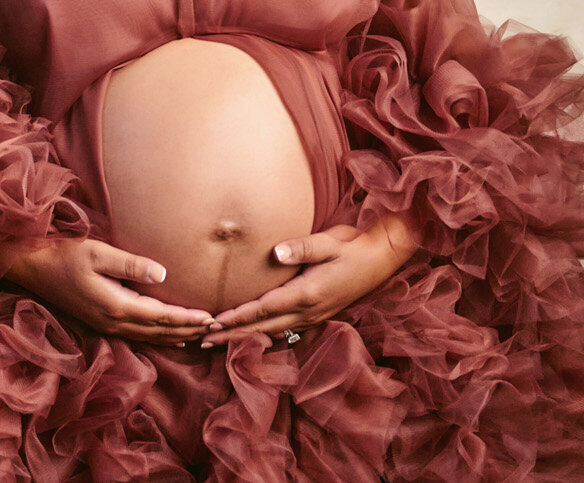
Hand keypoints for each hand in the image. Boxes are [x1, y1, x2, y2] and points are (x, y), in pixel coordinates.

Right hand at [0, 237, 215, 345]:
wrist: (32, 269)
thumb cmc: (63, 256)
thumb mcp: (98, 252)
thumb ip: (131, 264)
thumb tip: (163, 273)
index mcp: (116, 306)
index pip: (161, 317)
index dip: (188, 318)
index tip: (212, 318)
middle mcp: (113, 322)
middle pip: (159, 331)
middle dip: (188, 330)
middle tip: (217, 329)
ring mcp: (106, 325)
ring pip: (149, 337)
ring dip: (175, 336)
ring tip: (199, 335)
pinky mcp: (100, 322)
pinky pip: (137, 335)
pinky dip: (158, 337)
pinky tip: (168, 336)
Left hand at [201, 216, 415, 347]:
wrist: (382, 257)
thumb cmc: (353, 246)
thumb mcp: (329, 242)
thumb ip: (301, 248)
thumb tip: (275, 252)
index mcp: (306, 294)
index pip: (263, 309)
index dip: (236, 317)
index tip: (212, 324)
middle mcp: (308, 311)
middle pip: (262, 327)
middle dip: (231, 334)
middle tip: (202, 340)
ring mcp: (313, 315)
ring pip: (272, 331)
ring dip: (244, 336)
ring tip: (218, 341)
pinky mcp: (317, 313)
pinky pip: (283, 328)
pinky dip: (262, 332)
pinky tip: (250, 333)